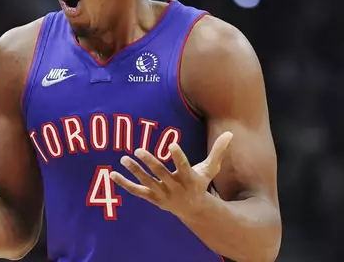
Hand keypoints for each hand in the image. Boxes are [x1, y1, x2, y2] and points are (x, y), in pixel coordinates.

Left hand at [110, 131, 232, 215]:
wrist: (193, 209)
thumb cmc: (200, 183)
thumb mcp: (210, 169)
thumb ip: (218, 151)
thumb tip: (230, 133)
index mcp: (189, 179)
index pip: (183, 167)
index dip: (178, 156)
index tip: (172, 144)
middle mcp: (175, 188)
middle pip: (161, 174)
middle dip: (150, 163)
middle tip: (139, 150)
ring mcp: (162, 194)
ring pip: (147, 182)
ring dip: (135, 171)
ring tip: (124, 158)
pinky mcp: (152, 198)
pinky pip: (136, 191)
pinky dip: (124, 184)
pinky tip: (113, 174)